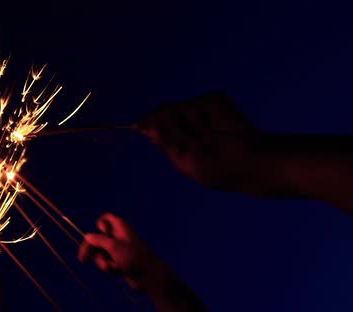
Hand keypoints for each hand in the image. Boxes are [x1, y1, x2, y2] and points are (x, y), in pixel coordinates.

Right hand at [78, 212, 164, 291]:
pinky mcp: (118, 261)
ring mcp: (118, 249)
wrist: (149, 276)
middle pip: (97, 238)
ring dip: (102, 261)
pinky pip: (106, 261)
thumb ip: (98, 240)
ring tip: (110, 267)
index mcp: (120, 227)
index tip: (101, 233)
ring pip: (100, 252)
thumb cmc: (134, 257)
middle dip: (92, 249)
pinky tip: (116, 270)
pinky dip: (108, 266)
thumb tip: (87, 236)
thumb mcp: (114, 246)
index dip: (100, 226)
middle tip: (82, 259)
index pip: (105, 219)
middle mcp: (118, 236)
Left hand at [133, 92, 263, 192]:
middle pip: (162, 112)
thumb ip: (165, 141)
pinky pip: (192, 106)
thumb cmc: (216, 169)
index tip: (138, 126)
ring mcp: (202, 109)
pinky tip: (211, 134)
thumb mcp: (183, 159)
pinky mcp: (214, 100)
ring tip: (204, 143)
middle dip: (162, 123)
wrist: (246, 163)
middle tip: (181, 141)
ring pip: (175, 109)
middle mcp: (189, 121)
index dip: (147, 123)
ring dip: (185, 130)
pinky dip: (198, 123)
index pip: (155, 123)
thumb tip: (142, 126)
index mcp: (180, 136)